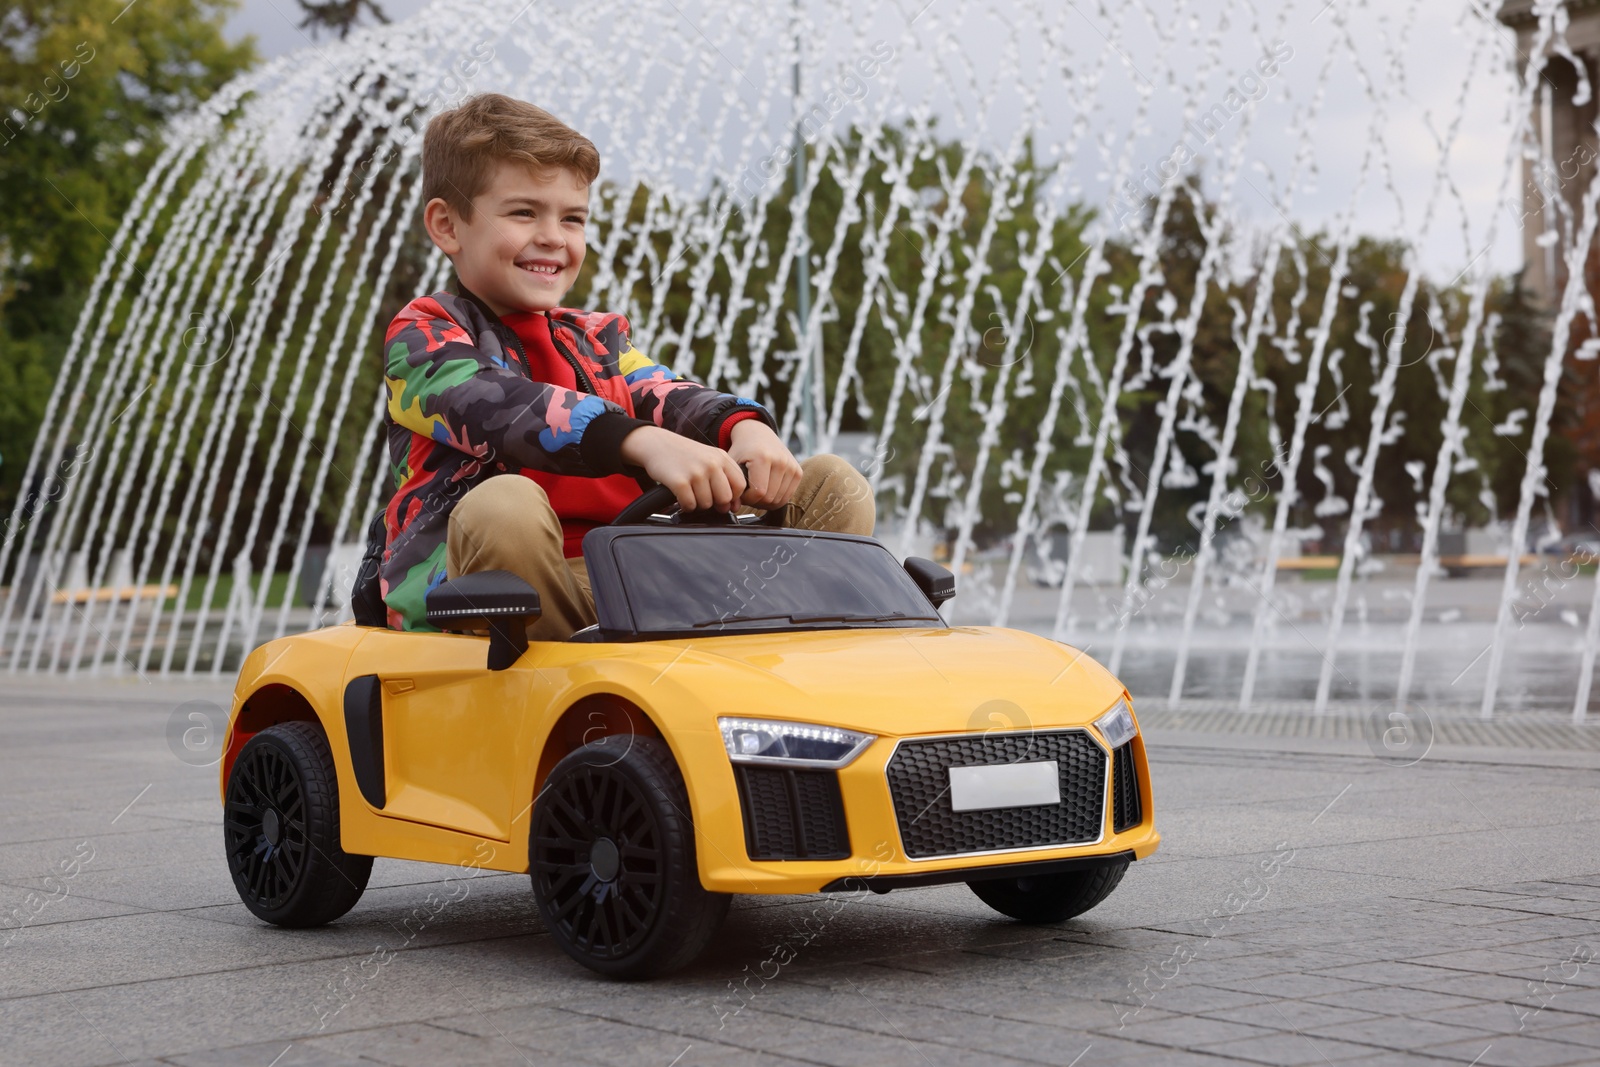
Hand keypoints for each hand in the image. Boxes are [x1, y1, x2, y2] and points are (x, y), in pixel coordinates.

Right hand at [620, 425, 745, 511]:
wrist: (656, 444)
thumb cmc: (683, 454)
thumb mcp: (709, 457)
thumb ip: (725, 477)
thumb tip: (734, 506)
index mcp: (721, 457)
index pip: (740, 485)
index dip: (733, 498)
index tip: (724, 500)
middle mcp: (711, 464)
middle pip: (724, 498)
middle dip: (715, 504)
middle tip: (704, 498)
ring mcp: (696, 473)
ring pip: (707, 504)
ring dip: (698, 504)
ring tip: (691, 493)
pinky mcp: (680, 482)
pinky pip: (690, 505)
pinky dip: (686, 506)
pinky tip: (682, 497)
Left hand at [727, 420, 802, 508]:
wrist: (758, 435)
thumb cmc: (743, 451)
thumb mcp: (732, 463)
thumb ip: (732, 484)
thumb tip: (734, 507)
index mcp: (763, 457)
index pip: (759, 492)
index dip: (747, 499)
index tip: (741, 493)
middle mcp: (781, 460)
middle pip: (770, 498)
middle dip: (756, 501)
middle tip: (748, 494)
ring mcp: (791, 466)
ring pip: (780, 500)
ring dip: (766, 502)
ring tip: (757, 492)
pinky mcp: (798, 472)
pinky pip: (787, 496)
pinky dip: (776, 498)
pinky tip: (767, 491)